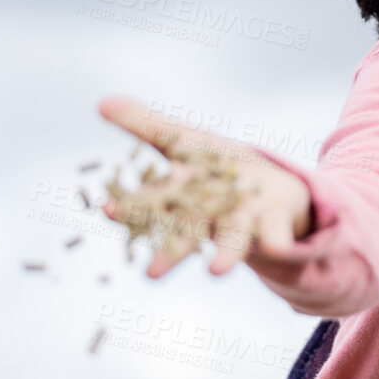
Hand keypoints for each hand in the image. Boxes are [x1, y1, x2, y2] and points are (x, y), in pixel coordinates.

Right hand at [96, 95, 311, 278]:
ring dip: (227, 254)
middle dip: (172, 253)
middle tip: (151, 275)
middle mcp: (213, 212)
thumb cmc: (221, 168)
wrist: (277, 193)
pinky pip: (277, 233)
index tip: (108, 210)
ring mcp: (247, 218)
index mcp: (187, 193)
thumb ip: (146, 125)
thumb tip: (101, 103)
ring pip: (234, 236)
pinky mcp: (277, 221)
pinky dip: (276, 240)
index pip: (155, 201)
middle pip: (190, 231)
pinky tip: (276, 247)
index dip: (132, 206)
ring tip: (216, 273)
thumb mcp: (185, 140)